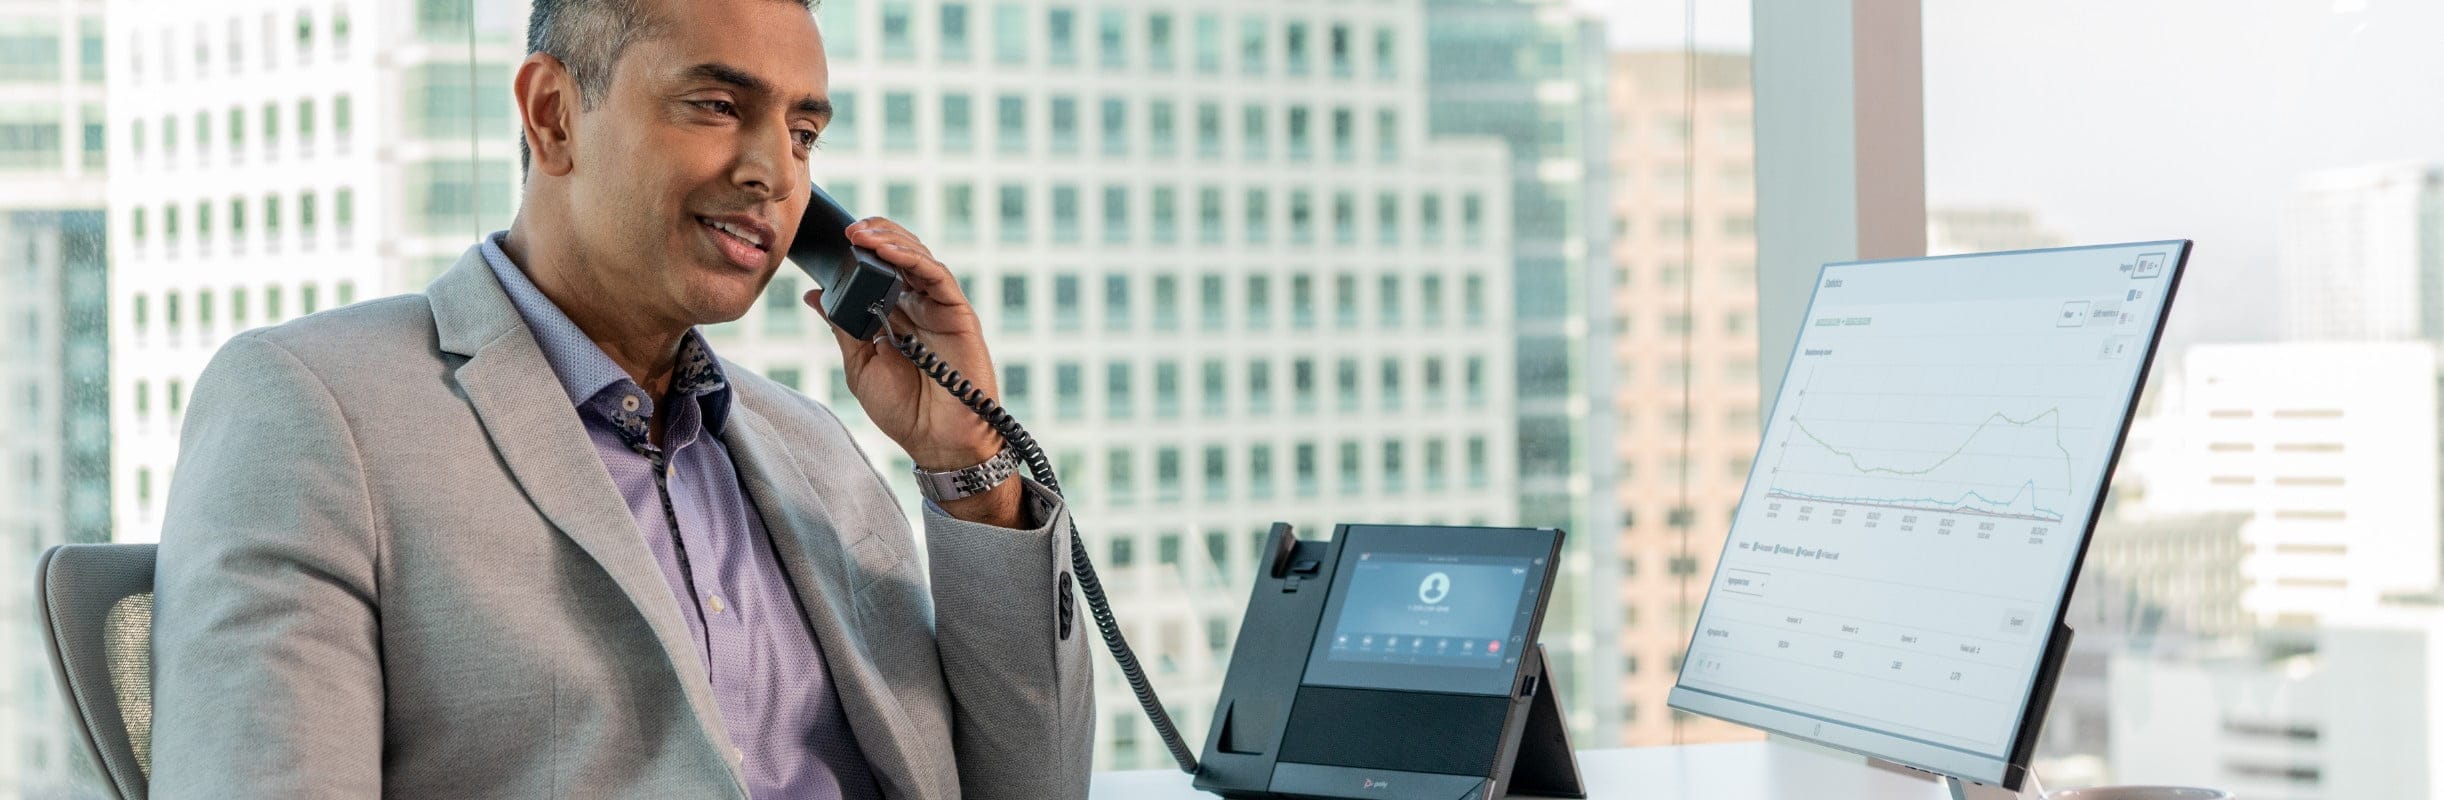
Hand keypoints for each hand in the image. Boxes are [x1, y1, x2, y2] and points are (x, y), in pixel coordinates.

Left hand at [806, 218, 1022, 525]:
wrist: (937, 443)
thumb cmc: (903, 411)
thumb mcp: (860, 364)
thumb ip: (843, 327)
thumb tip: (815, 295)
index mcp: (895, 315)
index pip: (879, 269)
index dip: (858, 251)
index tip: (830, 241)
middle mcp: (919, 306)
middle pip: (900, 255)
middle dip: (874, 236)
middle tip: (845, 230)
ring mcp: (939, 308)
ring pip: (919, 258)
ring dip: (890, 240)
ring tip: (860, 234)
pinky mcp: (958, 314)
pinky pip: (938, 276)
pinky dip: (913, 258)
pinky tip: (887, 250)